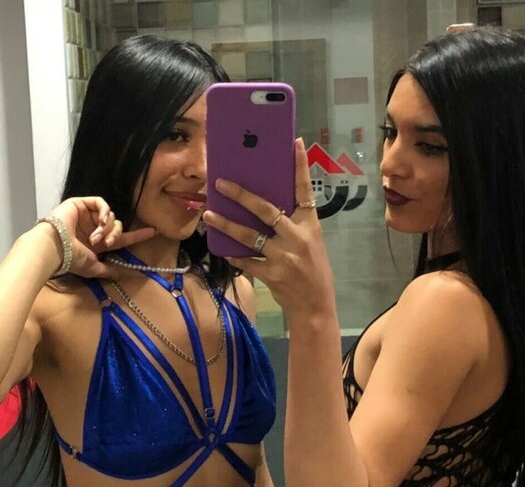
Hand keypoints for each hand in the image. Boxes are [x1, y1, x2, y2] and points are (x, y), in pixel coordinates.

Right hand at [40, 197, 155, 277]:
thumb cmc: (71, 259)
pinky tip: (100, 222)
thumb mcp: (93, 268)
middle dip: (116, 235)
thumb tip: (121, 274)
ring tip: (95, 238)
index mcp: (97, 241)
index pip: (122, 237)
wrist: (54, 247)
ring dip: (107, 228)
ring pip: (111, 216)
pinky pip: (101, 202)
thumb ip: (107, 270)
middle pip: (118, 226)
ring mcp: (87, 215)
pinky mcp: (81, 204)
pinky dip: (105, 212)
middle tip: (106, 244)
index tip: (155, 231)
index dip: (138, 235)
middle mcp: (93, 227)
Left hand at [203, 139, 335, 317]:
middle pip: (266, 210)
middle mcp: (297, 238)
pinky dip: (234, 254)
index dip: (300, 166)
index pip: (305, 190)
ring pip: (248, 235)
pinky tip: (222, 248)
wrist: (315, 306)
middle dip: (241, 195)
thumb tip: (265, 205)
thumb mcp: (311, 241)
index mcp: (310, 225)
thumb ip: (293, 224)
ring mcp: (283, 257)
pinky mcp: (271, 275)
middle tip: (221, 183)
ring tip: (209, 214)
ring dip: (226, 224)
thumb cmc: (313, 269)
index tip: (294, 143)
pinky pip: (246, 260)